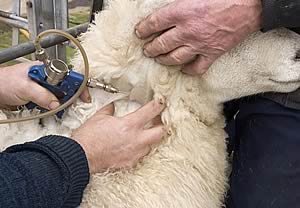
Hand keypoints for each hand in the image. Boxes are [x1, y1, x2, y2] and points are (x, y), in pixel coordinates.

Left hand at [0, 62, 90, 109]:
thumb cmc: (4, 82)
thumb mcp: (25, 88)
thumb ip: (43, 95)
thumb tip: (57, 104)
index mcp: (46, 70)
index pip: (68, 76)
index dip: (78, 85)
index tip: (84, 96)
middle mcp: (47, 78)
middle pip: (66, 88)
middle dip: (70, 97)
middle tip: (72, 106)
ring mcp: (43, 88)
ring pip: (59, 97)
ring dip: (60, 104)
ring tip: (58, 109)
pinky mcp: (40, 97)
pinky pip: (51, 103)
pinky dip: (52, 109)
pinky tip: (50, 110)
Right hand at [71, 100, 164, 173]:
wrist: (80, 157)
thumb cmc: (88, 138)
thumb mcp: (99, 118)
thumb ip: (109, 110)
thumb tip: (112, 106)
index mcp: (129, 125)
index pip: (151, 111)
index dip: (159, 104)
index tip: (161, 102)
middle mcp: (136, 140)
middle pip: (161, 132)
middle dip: (161, 126)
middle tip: (157, 121)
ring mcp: (134, 153)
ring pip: (151, 146)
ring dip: (149, 139)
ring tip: (142, 135)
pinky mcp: (129, 163)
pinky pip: (140, 156)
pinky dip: (138, 150)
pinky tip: (131, 147)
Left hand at [135, 0, 261, 74]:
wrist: (249, 6)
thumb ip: (180, 2)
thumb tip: (169, 7)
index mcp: (181, 12)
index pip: (154, 23)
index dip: (144, 29)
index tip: (139, 33)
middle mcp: (187, 31)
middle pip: (161, 45)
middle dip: (150, 49)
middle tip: (147, 50)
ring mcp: (199, 45)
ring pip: (174, 58)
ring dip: (164, 60)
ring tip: (159, 59)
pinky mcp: (212, 54)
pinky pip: (196, 68)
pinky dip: (188, 70)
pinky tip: (183, 69)